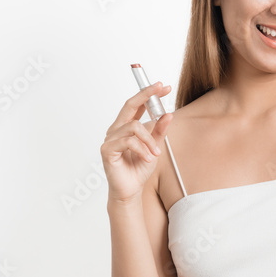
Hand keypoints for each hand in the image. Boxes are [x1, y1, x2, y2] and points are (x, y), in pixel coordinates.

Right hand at [100, 81, 173, 203]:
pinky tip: (147, 159)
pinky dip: (142, 149)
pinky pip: (128, 142)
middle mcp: (116, 129)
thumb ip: (159, 131)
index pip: (136, 105)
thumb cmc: (139, 169)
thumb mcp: (154, 147)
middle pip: (129, 105)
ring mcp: (110, 139)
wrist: (131, 190)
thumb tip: (168, 114)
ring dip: (149, 140)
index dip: (148, 93)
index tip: (163, 86)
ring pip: (134, 126)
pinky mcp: (107, 150)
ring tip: (156, 153)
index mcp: (125, 126)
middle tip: (160, 89)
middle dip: (146, 95)